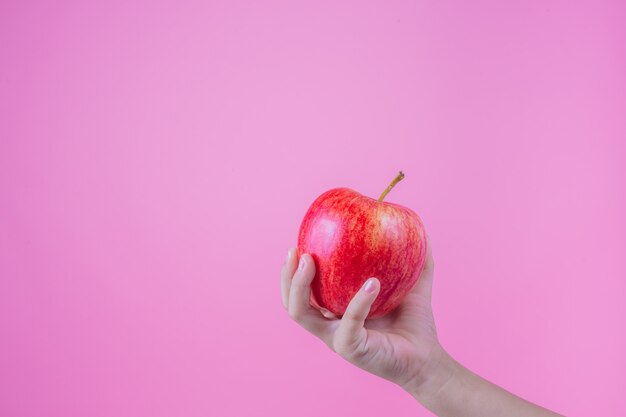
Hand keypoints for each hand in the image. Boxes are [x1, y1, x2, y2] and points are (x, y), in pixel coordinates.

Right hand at [280, 237, 441, 391]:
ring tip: (310, 261)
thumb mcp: (413, 283)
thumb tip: (419, 225)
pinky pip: (349, 322)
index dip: (292, 270)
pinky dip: (358, 301)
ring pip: (302, 315)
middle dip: (287, 276)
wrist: (428, 359)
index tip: (300, 243)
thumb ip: (415, 258)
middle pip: (292, 303)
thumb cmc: (415, 323)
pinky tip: (372, 282)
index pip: (302, 292)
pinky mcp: (352, 350)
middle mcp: (329, 326)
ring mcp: (337, 339)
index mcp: (334, 312)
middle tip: (297, 251)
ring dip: (300, 286)